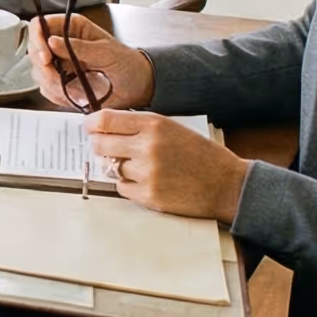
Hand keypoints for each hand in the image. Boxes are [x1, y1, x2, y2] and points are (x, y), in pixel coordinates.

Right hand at [28, 13, 155, 111]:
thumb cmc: (128, 63)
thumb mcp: (106, 52)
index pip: (40, 26)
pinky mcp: (61, 83)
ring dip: (52, 83)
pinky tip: (74, 94)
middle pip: (34, 50)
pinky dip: (57, 95)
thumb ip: (79, 47)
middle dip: (44, 67)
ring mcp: (60, 65)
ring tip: (74, 88)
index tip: (45, 57)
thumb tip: (52, 41)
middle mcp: (62, 45)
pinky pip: (47, 89)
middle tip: (57, 77)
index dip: (37, 39)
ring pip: (38, 72)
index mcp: (71, 29)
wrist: (138, 86)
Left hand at [87, 109, 251, 222]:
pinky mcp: (149, 196)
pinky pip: (121, 188)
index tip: (88, 127)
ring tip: (139, 166)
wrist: (227, 184)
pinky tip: (146, 181)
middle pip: (100, 144)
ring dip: (118, 167)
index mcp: (154, 124)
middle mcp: (147, 146)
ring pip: (111, 168)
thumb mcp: (173, 128)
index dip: (91, 124)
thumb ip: (141, 126)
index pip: (105, 120)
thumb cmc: (201, 155)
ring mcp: (147, 172)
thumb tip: (106, 128)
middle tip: (105, 148)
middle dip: (99, 146)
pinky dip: (128, 185)